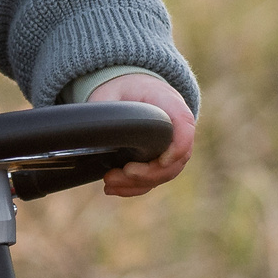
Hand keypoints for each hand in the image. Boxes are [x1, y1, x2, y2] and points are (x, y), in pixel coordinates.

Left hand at [89, 73, 194, 196]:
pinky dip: (134, 188)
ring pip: (164, 174)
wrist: (130, 89)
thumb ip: (108, 108)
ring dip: (137, 184)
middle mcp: (176, 128)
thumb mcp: (111, 91)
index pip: (184, 125)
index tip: (161, 161)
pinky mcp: (159, 160)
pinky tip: (113, 189)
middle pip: (176, 159)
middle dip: (149, 173)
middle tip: (122, 172)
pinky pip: (153, 179)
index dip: (178, 146)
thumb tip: (93, 131)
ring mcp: (171, 147)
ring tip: (109, 182)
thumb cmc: (123, 88)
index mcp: (169, 104)